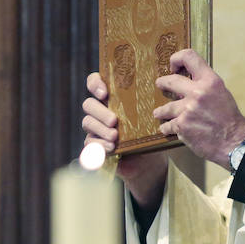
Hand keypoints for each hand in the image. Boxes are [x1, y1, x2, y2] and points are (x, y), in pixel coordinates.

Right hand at [82, 71, 167, 211]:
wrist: (149, 161)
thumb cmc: (149, 133)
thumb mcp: (150, 117)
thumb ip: (149, 103)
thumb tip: (158, 90)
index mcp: (111, 98)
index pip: (94, 82)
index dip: (95, 84)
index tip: (105, 93)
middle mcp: (100, 110)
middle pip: (88, 104)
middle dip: (100, 111)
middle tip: (114, 120)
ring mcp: (95, 128)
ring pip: (87, 122)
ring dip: (100, 128)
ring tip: (114, 136)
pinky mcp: (94, 145)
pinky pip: (89, 142)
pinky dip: (99, 144)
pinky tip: (111, 147)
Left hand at [154, 49, 244, 167]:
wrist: (234, 141)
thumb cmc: (229, 119)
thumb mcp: (221, 93)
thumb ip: (205, 86)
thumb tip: (187, 83)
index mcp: (210, 81)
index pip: (189, 57)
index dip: (177, 59)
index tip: (173, 67)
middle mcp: (197, 92)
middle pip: (170, 81)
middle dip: (162, 83)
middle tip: (160, 84)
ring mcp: (187, 109)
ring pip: (165, 107)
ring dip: (161, 111)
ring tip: (158, 113)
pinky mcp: (181, 126)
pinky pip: (167, 125)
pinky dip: (166, 128)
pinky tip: (167, 129)